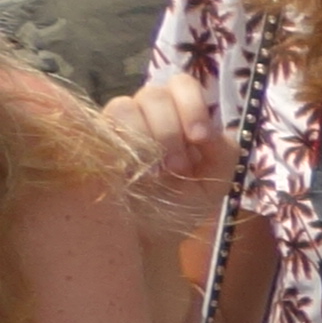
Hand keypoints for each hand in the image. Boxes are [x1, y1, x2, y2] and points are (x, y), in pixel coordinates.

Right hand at [105, 68, 230, 247]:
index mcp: (181, 116)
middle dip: (170, 131)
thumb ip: (224, 152)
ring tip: (154, 173)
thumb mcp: (216, 181)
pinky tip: (130, 172)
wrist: (149, 237)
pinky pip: (104, 124)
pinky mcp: (95, 140)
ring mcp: (118, 125)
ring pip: (126, 105)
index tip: (199, 138)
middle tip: (176, 167)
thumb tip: (208, 131)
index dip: (191, 105)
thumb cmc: (183, 204)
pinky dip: (123, 146)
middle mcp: (148, 114)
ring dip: (145, 138)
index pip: (182, 84)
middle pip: (155, 93)